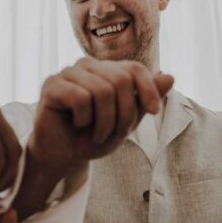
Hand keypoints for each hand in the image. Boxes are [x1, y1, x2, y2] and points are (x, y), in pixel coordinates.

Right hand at [27, 57, 174, 175]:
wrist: (63, 157)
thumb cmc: (92, 137)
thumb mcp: (126, 122)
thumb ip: (145, 99)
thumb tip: (170, 76)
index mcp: (105, 70)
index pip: (134, 68)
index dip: (148, 88)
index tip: (154, 111)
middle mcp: (87, 65)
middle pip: (120, 80)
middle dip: (124, 113)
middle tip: (115, 133)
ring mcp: (68, 72)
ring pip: (101, 90)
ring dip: (104, 122)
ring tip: (96, 133)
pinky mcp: (51, 84)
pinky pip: (80, 98)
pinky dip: (84, 119)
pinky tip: (76, 124)